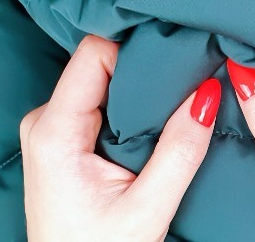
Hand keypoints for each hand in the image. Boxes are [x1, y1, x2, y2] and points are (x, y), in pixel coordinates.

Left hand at [19, 36, 221, 241]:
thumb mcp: (149, 207)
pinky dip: (130, 103)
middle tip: (186, 76)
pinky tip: (154, 117)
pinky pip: (99, 99)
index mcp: (55, 132)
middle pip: (98, 62)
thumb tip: (209, 93)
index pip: (93, 53)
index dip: (136, 47)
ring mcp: (51, 129)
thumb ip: (180, 150)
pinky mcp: (63, 139)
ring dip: (139, 87)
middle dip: (144, 67)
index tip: (176, 54)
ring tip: (174, 99)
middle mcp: (45, 121)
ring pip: (101, 80)